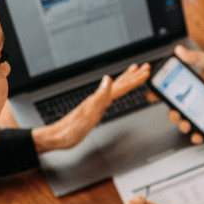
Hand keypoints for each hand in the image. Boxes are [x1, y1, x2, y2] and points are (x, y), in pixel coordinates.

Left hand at [32, 63, 149, 153]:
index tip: (146, 72)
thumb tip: (108, 79)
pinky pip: (109, 95)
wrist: (58, 137)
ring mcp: (95, 103)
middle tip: (145, 67)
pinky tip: (114, 90)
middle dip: (132, 76)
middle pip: (118, 84)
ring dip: (125, 80)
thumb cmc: (72, 129)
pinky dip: (116, 90)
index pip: (120, 86)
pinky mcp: (93, 109)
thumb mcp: (88, 114)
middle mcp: (97, 98)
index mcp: (98, 99)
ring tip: (133, 72)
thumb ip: (100, 96)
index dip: (134, 79)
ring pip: (114, 88)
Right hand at [148, 45, 203, 143]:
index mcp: (192, 85)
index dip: (159, 93)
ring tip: (186, 124)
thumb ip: (196, 58)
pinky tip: (197, 134)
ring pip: (188, 121)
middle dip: (172, 114)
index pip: (172, 90)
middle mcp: (196, 99)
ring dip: (183, 125)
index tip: (152, 95)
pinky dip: (199, 135)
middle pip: (177, 109)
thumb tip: (179, 51)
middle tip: (175, 113)